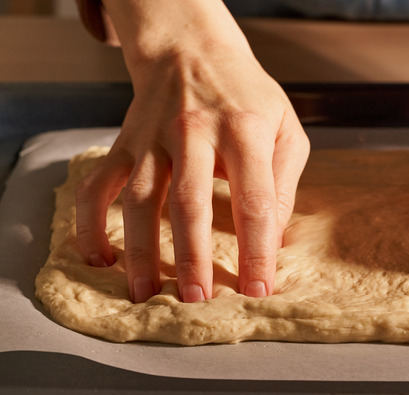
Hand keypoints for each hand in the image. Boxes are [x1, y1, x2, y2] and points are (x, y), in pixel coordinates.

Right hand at [75, 0, 308, 302]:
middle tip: (198, 300)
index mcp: (245, 130)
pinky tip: (100, 258)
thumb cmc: (248, 98)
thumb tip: (275, 238)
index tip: (259, 289)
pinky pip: (98, 186)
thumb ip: (284, 183)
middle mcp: (195, 133)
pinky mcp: (123, 143)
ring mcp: (152, 138)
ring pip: (139, 199)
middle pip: (189, 204)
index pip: (254, 200)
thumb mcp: (286, 130)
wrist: (192, 50)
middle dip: (193, 257)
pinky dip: (91, 223)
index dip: (258, 249)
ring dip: (140, 250)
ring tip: (146, 293)